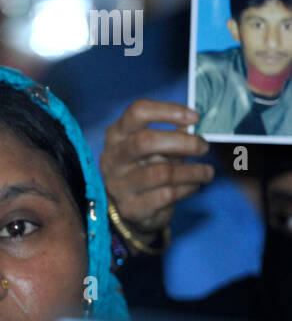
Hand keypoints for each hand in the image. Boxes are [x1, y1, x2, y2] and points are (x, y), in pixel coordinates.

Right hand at [101, 100, 214, 237]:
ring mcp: (119, 184)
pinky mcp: (131, 207)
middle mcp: (113, 157)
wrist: (127, 209)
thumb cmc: (144, 168)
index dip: (168, 111)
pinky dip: (188, 188)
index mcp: (117, 135)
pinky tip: (194, 185)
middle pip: (145, 141)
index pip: (137, 112)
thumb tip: (195, 125)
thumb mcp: (154, 149)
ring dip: (192, 171)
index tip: (195, 117)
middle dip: (183, 142)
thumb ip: (172, 136)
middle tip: (204, 146)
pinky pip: (167, 195)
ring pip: (161, 173)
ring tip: (207, 172)